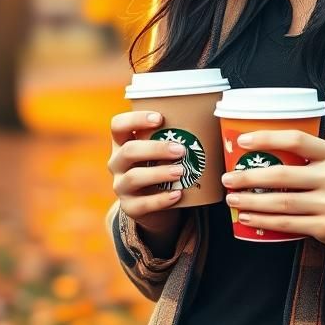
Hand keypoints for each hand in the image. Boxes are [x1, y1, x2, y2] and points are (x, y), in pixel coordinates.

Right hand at [108, 110, 187, 231]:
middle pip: (128, 151)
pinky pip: (143, 204)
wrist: (154, 204)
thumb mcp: (161, 151)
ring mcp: (121, 186)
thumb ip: (173, 137)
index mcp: (122, 143)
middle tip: (181, 150)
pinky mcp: (129, 207)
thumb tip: (208, 120)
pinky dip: (162, 199)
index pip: (118, 125)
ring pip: (134, 177)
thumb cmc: (161, 166)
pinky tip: (178, 194)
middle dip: (156, 149)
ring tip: (181, 172)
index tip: (160, 118)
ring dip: (159, 173)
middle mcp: (117, 163)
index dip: (135, 119)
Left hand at [220, 130, 324, 254]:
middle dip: (248, 177)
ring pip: (281, 203)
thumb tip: (261, 154)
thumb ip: (309, 157)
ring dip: (251, 202)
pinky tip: (248, 218)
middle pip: (282, 175)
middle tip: (228, 178)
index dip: (267, 138)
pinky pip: (287, 224)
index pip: (296, 140)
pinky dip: (263, 221)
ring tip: (232, 200)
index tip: (242, 141)